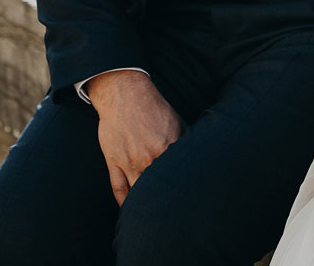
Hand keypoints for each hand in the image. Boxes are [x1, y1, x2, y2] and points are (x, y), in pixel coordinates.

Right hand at [85, 69, 184, 205]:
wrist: (124, 94)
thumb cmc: (153, 107)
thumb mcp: (177, 122)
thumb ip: (187, 141)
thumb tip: (199, 154)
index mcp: (168, 149)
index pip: (178, 176)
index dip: (184, 190)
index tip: (189, 201)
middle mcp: (149, 159)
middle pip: (158, 189)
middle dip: (166, 202)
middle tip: (173, 214)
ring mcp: (129, 162)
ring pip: (138, 193)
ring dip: (145, 205)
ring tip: (153, 218)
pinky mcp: (113, 162)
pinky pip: (118, 189)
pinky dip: (124, 203)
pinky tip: (129, 212)